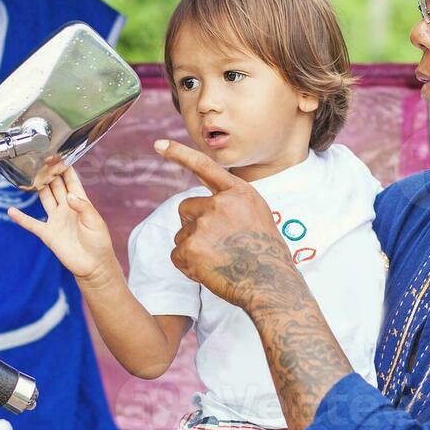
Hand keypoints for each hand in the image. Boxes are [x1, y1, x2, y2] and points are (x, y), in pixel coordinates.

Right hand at [8, 168, 117, 285]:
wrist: (94, 266)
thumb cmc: (99, 243)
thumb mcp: (95, 222)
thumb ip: (83, 207)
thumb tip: (69, 196)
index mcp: (80, 203)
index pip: (72, 181)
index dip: (66, 169)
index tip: (58, 156)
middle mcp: (66, 208)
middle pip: (56, 186)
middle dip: (49, 173)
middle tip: (41, 160)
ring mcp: (56, 220)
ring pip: (45, 198)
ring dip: (38, 187)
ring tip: (29, 175)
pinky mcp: (48, 234)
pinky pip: (32, 224)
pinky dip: (21, 218)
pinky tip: (11, 211)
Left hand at [155, 140, 295, 309]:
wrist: (271, 285)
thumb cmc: (268, 257)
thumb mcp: (258, 218)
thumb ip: (233, 207)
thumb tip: (206, 212)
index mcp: (239, 193)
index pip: (205, 167)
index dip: (179, 154)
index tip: (158, 144)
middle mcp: (219, 203)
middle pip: (186, 209)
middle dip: (193, 227)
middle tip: (217, 247)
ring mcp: (204, 224)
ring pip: (182, 234)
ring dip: (193, 249)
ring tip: (220, 261)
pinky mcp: (191, 247)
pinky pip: (177, 255)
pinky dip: (188, 267)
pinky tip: (210, 272)